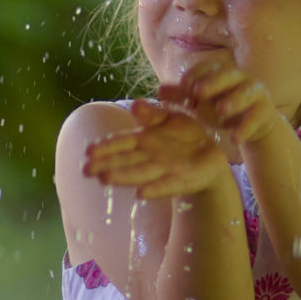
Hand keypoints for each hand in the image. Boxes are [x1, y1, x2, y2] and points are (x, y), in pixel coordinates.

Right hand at [80, 98, 236, 199]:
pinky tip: (141, 194)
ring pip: (140, 174)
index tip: (88, 152)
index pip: (122, 143)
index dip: (106, 147)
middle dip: (107, 165)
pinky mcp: (181, 182)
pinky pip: (167, 185)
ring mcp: (165, 171)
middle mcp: (150, 157)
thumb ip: (152, 114)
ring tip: (105, 180)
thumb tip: (133, 105)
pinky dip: (155, 190)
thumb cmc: (187, 135)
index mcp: (145, 140)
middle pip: (126, 161)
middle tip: (86, 170)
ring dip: (123, 177)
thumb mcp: (171, 118)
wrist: (214, 154)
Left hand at [156, 52, 281, 152]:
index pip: (207, 68)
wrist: (253, 124)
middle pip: (227, 75)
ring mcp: (255, 92)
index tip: (183, 87)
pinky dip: (246, 127)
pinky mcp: (265, 110)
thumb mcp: (201, 104)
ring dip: (234, 100)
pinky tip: (236, 139)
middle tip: (198, 92)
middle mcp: (239, 79)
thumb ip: (182, 97)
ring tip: (221, 110)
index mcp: (220, 74)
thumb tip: (158, 91)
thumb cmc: (221, 109)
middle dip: (213, 82)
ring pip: (246, 92)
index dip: (195, 75)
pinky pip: (256, 117)